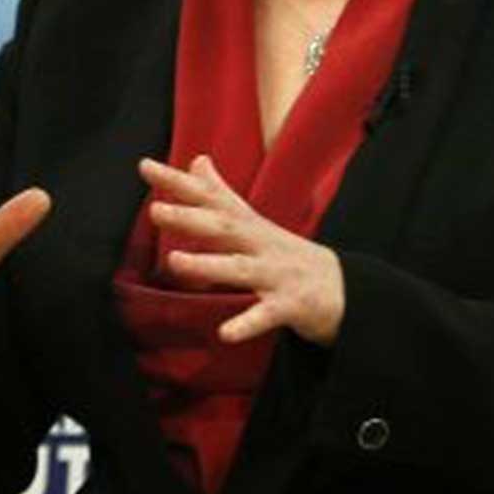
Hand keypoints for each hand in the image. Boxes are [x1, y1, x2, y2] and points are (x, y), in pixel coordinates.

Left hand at [141, 154, 345, 345]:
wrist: (349, 289)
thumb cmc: (287, 252)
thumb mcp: (255, 220)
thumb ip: (222, 192)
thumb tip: (197, 159)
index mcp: (249, 224)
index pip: (210, 197)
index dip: (179, 181)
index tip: (145, 166)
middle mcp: (261, 244)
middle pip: (224, 227)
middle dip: (190, 218)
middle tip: (155, 211)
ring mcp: (276, 274)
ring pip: (240, 269)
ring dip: (208, 265)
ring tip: (174, 262)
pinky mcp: (290, 306)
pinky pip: (265, 315)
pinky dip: (245, 323)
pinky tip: (224, 333)